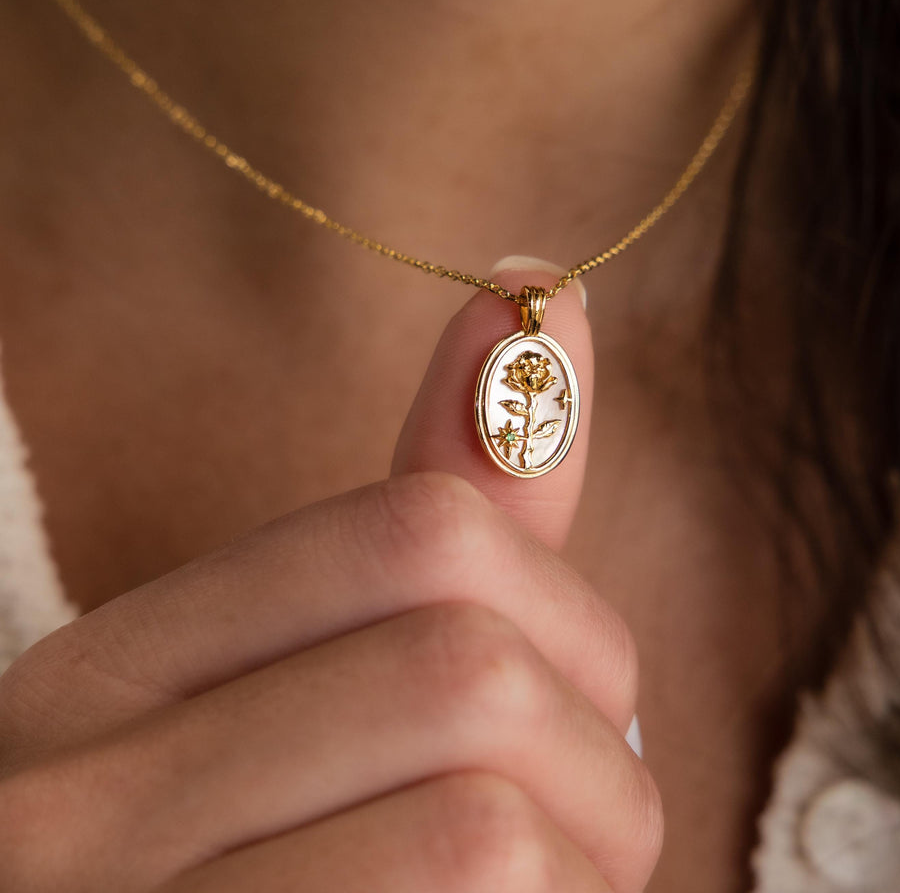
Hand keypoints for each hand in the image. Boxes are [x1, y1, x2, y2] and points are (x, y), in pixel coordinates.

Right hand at [0, 265, 662, 891]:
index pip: (413, 537)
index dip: (563, 610)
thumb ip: (434, 512)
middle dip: (593, 749)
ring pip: (481, 827)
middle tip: (582, 812)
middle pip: (465, 674)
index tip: (579, 679)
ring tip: (547, 884)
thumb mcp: (301, 687)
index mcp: (111, 672)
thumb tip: (541, 295)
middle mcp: (76, 792)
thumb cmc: (258, 862)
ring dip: (585, 861)